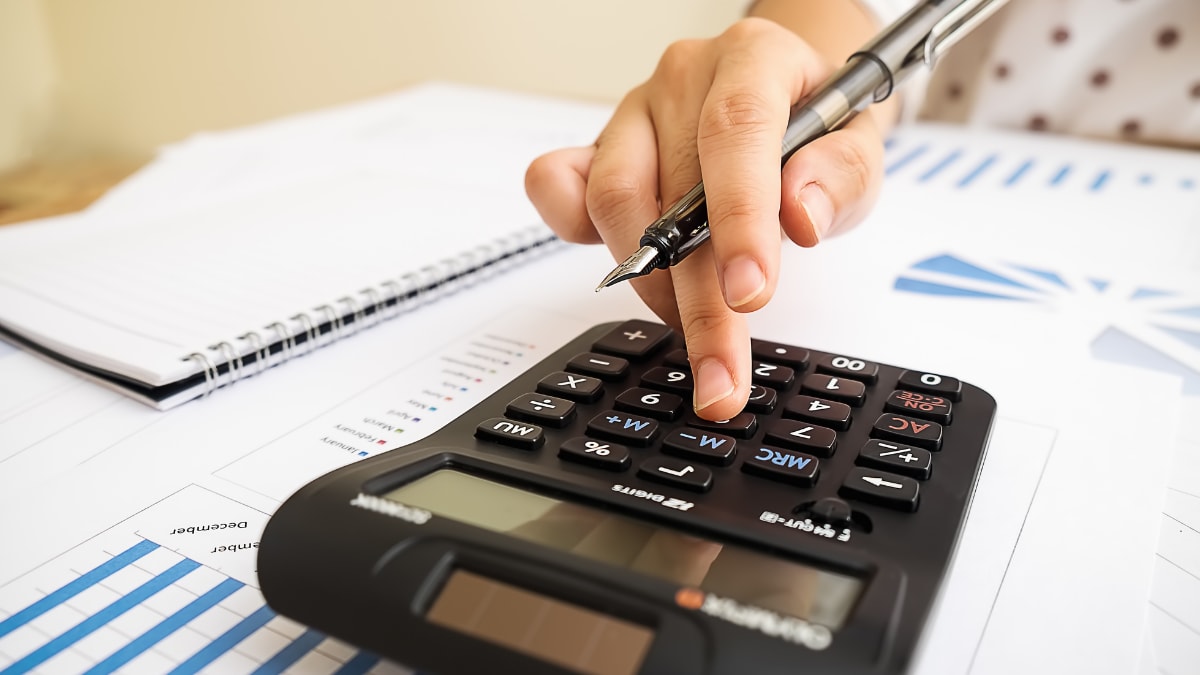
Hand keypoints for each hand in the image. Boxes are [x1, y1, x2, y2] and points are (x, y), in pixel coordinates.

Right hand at [526, 17, 888, 419]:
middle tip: (721, 375)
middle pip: (673, 190)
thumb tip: (799, 215)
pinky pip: (556, 184)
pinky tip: (618, 268)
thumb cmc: (820, 123)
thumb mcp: (861, 144)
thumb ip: (841, 175)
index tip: (750, 292)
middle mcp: (685, 79)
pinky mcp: (597, 148)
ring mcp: (634, 114)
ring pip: (615, 201)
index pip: (737, 132)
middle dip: (699, 301)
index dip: (740, 217)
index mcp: (754, 59)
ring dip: (653, 285)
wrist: (789, 94)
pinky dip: (568, 228)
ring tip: (697, 328)